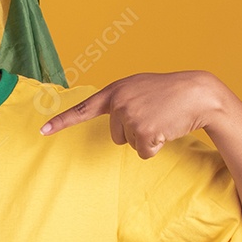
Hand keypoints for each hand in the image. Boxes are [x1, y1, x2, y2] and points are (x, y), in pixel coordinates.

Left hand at [40, 71, 224, 157]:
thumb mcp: (139, 88)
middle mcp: (118, 103)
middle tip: (153, 116)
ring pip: (130, 144)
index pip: (82, 109)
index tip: (42, 131)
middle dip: (134, 132)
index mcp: (115, 91)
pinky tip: (166, 129)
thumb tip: (113, 123)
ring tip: (161, 120)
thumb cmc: (170, 92)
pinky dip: (156, 147)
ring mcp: (130, 117)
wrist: (198, 93)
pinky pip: (144, 152)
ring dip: (146, 138)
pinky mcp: (144, 132)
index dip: (61, 122)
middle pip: (116, 136)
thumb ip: (120, 100)